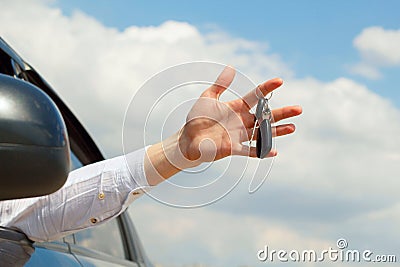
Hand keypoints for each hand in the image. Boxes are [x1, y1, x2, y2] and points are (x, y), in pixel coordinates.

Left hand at [179, 66, 301, 161]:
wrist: (188, 138)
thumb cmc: (197, 117)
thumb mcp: (208, 98)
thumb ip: (220, 85)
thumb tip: (231, 67)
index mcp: (237, 107)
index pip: (256, 96)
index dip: (267, 88)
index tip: (280, 81)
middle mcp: (242, 120)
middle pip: (266, 115)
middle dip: (282, 113)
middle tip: (298, 109)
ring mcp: (240, 134)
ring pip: (263, 132)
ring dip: (277, 131)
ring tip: (293, 127)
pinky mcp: (234, 148)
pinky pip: (250, 150)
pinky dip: (261, 150)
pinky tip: (274, 150)